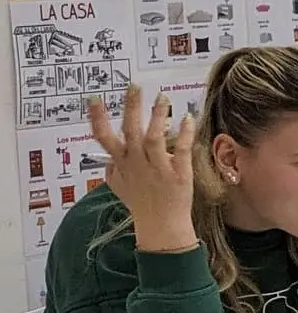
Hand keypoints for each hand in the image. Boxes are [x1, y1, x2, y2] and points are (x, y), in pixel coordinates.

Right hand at [87, 86, 197, 250]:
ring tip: (162, 97)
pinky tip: (188, 118)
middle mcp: (137, 164)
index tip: (94, 99)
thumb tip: (106, 159)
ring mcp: (157, 168)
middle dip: (130, 108)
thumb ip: (111, 170)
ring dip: (157, 116)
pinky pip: (180, 150)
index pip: (104, 138)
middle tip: (134, 86)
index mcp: (121, 164)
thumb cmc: (140, 205)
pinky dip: (184, 134)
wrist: (161, 227)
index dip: (98, 119)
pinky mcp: (178, 173)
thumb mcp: (119, 187)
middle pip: (130, 132)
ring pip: (153, 138)